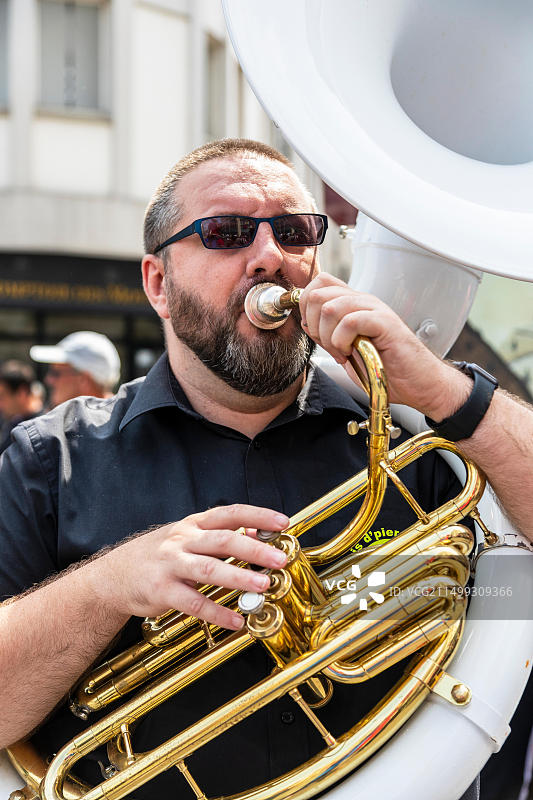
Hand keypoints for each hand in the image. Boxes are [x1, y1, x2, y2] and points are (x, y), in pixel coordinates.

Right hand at [92, 505, 288, 629]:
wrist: (112, 576)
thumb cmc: (156, 556)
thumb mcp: (185, 536)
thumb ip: (217, 535)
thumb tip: (255, 530)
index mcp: (192, 524)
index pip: (229, 513)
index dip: (258, 515)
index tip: (283, 522)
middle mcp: (182, 540)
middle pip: (223, 540)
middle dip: (255, 549)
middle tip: (279, 559)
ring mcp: (171, 565)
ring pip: (209, 569)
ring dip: (239, 577)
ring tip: (263, 586)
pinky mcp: (162, 591)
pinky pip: (194, 603)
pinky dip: (218, 613)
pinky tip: (236, 621)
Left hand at [299, 273, 470, 419]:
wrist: (419, 383)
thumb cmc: (387, 368)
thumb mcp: (347, 349)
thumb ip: (328, 334)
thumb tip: (306, 324)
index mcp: (353, 304)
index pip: (318, 284)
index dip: (306, 308)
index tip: (314, 333)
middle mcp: (364, 301)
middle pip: (318, 293)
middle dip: (313, 325)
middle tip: (329, 346)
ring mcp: (375, 310)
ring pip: (330, 307)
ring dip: (328, 336)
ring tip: (342, 352)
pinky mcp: (385, 323)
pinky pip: (350, 321)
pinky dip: (342, 342)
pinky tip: (351, 353)